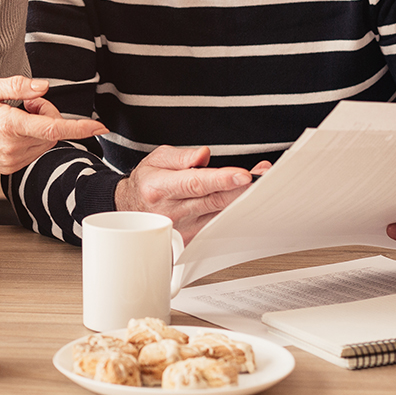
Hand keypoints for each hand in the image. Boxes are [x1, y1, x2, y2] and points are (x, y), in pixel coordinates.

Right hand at [0, 76, 106, 175]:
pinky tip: (12, 129)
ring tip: (15, 115)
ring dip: (41, 127)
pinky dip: (33, 138)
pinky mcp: (10, 167)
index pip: (53, 129)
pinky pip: (35, 151)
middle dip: (47, 114)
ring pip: (47, 143)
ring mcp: (12, 160)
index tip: (100, 127)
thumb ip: (16, 86)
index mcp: (8, 125)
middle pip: (53, 132)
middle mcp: (12, 147)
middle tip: (25, 103)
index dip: (80, 128)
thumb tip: (44, 87)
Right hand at [114, 146, 270, 242]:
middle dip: (242, 188)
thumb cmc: (147, 183)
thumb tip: (203, 155)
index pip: (195, 183)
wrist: (132, 210)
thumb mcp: (157, 159)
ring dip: (243, 200)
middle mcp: (172, 211)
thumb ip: (181, 156)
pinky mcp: (192, 239)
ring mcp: (183, 228)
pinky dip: (236, 213)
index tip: (243, 174)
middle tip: (264, 177)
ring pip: (220, 215)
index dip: (221, 179)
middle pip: (214, 200)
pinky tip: (248, 202)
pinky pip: (219, 226)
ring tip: (262, 183)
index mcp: (160, 188)